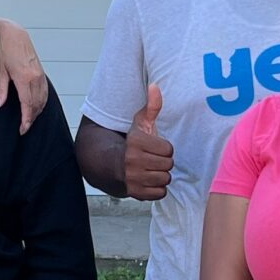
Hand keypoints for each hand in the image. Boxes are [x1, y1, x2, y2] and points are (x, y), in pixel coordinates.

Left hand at [0, 25, 50, 134]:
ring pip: (42, 100)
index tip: (22, 129)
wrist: (15, 36)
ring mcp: (41, 76)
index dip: (26, 120)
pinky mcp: (42, 74)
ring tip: (29, 121)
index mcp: (24, 78)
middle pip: (36, 105)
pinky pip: (45, 93)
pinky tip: (36, 108)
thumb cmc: (5, 52)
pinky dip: (41, 103)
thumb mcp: (0, 71)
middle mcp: (35, 78)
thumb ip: (1, 91)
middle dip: (31, 119)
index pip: (27, 105)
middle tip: (24, 129)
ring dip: (37, 112)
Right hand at [122, 85, 173, 200]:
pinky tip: (148, 180)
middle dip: (163, 162)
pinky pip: (160, 193)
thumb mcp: (141, 123)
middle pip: (168, 165)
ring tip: (151, 169)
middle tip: (153, 159)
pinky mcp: (135, 193)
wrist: (111, 164)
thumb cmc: (132, 143)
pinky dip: (157, 189)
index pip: (168, 149)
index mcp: (136, 143)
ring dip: (161, 175)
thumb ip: (152, 106)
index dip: (164, 148)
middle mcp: (132, 161)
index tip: (155, 147)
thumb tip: (156, 86)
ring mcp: (133, 178)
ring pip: (165, 179)